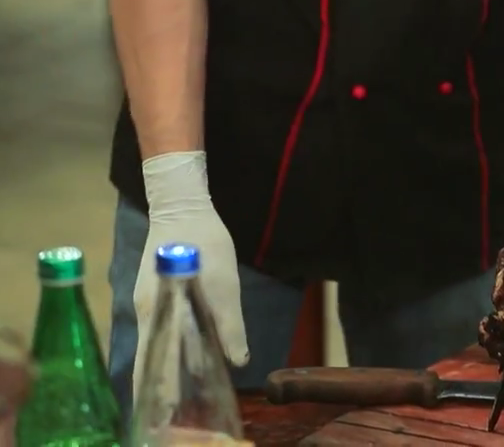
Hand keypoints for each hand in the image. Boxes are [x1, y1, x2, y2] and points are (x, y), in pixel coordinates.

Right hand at [135, 152, 248, 395]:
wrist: (184, 206)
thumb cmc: (205, 243)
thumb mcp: (225, 284)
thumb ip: (229, 324)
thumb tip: (238, 362)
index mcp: (155, 312)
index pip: (148, 363)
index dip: (153, 392)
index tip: (160, 417)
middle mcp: (145, 311)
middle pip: (147, 358)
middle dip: (156, 387)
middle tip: (169, 416)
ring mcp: (148, 300)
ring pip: (152, 344)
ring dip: (161, 369)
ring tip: (174, 397)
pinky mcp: (156, 291)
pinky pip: (158, 329)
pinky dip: (164, 349)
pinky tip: (178, 357)